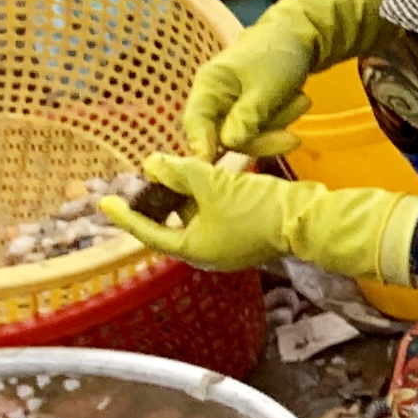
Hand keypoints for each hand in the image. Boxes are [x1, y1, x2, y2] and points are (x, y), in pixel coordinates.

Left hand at [103, 158, 417, 282]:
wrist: (311, 219)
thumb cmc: (260, 208)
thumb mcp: (213, 184)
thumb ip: (180, 171)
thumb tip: (152, 163)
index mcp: (194, 250)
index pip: (149, 233)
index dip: (126, 215)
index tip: (106, 202)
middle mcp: (208, 254)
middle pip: (174, 223)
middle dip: (163, 199)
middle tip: (153, 176)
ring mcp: (229, 247)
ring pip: (197, 217)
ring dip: (189, 194)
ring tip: (182, 170)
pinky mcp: (246, 236)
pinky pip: (217, 216)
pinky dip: (209, 197)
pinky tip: (212, 176)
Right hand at [182, 0, 390, 154]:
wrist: (303, 37)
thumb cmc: (279, 56)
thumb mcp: (266, 87)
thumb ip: (247, 117)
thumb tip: (227, 145)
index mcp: (208, 86)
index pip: (195, 123)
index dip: (200, 146)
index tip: (209, 166)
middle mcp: (214, 99)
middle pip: (225, 137)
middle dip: (262, 138)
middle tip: (293, 139)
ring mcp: (232, 107)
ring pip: (249, 136)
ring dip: (279, 123)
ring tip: (302, 99)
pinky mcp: (250, 113)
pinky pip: (263, 130)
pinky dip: (283, 119)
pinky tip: (299, 99)